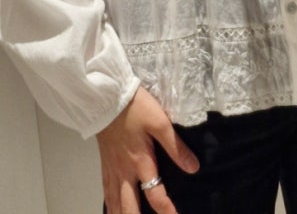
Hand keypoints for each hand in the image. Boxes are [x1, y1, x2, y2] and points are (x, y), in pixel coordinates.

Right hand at [96, 87, 198, 213]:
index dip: (168, 211)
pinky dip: (109, 204)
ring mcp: (111, 167)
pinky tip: (111, 208)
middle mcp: (124, 170)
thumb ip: (175, 146)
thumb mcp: (158, 121)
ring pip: (114, 202)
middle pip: (129, 206)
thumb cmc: (132, 106)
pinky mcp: (103, 161)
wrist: (104, 94)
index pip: (156, 195)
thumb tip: (194, 168)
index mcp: (140, 161)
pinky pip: (105, 190)